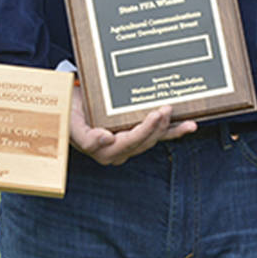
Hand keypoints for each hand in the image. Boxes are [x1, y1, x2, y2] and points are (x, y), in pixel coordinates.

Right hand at [69, 85, 195, 165]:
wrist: (67, 106)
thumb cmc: (68, 114)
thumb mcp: (71, 125)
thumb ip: (86, 137)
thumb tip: (106, 138)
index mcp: (104, 151)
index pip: (130, 141)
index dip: (144, 130)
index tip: (154, 115)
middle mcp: (119, 151)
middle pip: (145, 141)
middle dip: (159, 126)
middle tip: (167, 107)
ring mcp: (129, 143)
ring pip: (154, 139)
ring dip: (169, 129)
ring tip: (184, 119)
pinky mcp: (136, 135)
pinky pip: (157, 135)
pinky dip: (174, 132)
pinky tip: (189, 126)